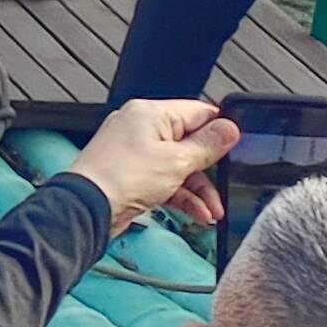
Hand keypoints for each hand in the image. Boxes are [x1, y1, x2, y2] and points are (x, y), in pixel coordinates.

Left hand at [69, 97, 234, 236]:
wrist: (88, 208)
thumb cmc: (121, 178)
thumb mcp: (176, 161)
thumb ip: (207, 145)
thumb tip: (229, 128)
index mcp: (150, 113)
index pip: (197, 113)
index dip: (220, 131)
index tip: (238, 148)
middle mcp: (140, 128)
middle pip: (189, 143)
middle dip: (209, 171)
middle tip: (224, 187)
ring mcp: (134, 152)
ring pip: (179, 167)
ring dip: (199, 190)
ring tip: (211, 212)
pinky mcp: (131, 175)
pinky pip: (165, 181)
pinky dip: (181, 197)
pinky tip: (197, 214)